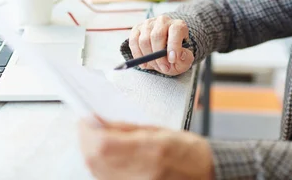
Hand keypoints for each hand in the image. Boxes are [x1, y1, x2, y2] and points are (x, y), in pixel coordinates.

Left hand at [78, 118, 214, 179]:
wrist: (206, 176)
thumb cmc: (190, 154)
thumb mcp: (161, 132)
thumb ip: (129, 128)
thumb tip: (102, 122)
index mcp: (152, 152)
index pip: (104, 143)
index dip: (88, 130)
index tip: (85, 119)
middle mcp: (141, 174)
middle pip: (95, 159)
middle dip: (86, 140)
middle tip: (87, 127)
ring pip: (97, 171)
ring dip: (90, 153)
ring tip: (94, 139)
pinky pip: (106, 179)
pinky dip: (99, 166)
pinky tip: (104, 156)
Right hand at [129, 15, 193, 75]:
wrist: (164, 49)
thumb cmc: (174, 54)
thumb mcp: (184, 59)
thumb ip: (186, 59)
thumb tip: (180, 55)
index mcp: (178, 25)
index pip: (175, 30)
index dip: (174, 45)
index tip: (172, 60)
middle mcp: (163, 21)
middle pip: (157, 35)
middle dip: (159, 56)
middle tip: (164, 68)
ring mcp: (148, 23)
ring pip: (144, 40)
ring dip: (149, 57)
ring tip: (156, 66)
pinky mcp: (137, 28)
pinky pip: (133, 41)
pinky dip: (137, 55)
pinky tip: (144, 63)